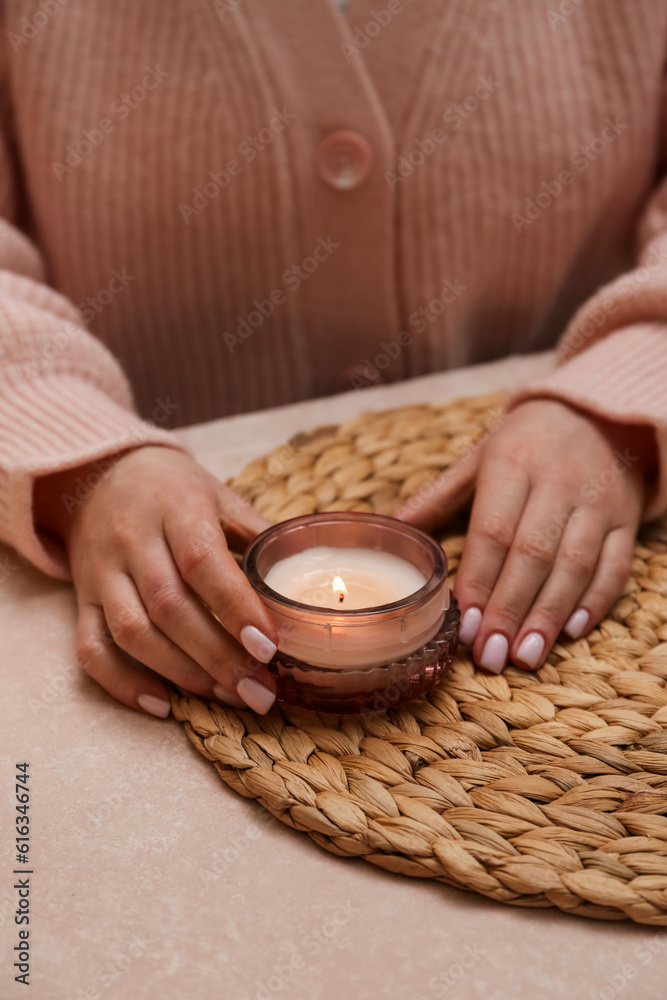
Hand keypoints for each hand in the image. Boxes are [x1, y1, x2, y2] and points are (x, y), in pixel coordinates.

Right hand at [34, 446, 278, 715]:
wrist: (99, 474)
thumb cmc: (174, 490)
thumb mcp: (219, 496)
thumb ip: (257, 537)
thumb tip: (303, 583)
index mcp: (175, 507)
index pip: (200, 560)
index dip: (234, 606)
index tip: (269, 647)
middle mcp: (132, 539)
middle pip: (169, 606)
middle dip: (218, 657)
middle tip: (260, 692)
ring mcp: (101, 572)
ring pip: (133, 632)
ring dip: (182, 673)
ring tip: (228, 696)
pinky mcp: (82, 598)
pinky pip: (91, 648)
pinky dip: (123, 683)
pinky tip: (163, 705)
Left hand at [395, 399, 655, 672]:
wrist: (599, 414)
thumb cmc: (526, 442)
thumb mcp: (479, 457)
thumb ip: (437, 496)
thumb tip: (390, 525)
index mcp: (513, 463)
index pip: (493, 530)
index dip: (478, 580)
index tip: (462, 624)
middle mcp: (558, 482)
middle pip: (533, 553)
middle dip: (509, 609)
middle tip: (489, 655)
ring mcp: (598, 501)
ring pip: (575, 564)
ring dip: (548, 614)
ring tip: (525, 656)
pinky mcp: (625, 519)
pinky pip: (616, 565)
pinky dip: (596, 601)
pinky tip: (571, 631)